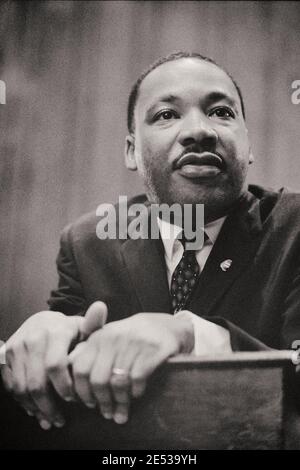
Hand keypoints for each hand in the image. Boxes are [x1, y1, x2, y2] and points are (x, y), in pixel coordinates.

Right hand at [0, 301, 106, 429]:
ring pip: (22, 387)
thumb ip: (93, 324)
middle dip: (49, 405)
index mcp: (55, 332)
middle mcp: (33, 338)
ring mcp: (17, 348)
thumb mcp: (82, 327)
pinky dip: (22, 402)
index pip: (55, 365)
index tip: (73, 399)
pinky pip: (11, 386)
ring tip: (48, 418)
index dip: (64, 386)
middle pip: (36, 382)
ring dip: (35, 408)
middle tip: (60, 419)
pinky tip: (35, 410)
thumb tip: (101, 307)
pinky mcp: (6, 357)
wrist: (41, 321)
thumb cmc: (68, 330)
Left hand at [69, 312, 193, 423]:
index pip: (80, 368)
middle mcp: (113, 338)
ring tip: (120, 413)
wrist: (164, 326)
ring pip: (118, 383)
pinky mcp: (152, 351)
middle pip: (98, 380)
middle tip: (106, 413)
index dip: (81, 390)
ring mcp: (133, 344)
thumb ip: (88, 351)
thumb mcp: (108, 337)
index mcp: (99, 337)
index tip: (87, 403)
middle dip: (101, 402)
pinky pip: (137, 380)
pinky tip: (136, 394)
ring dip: (119, 402)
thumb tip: (70, 374)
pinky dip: (136, 392)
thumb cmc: (130, 336)